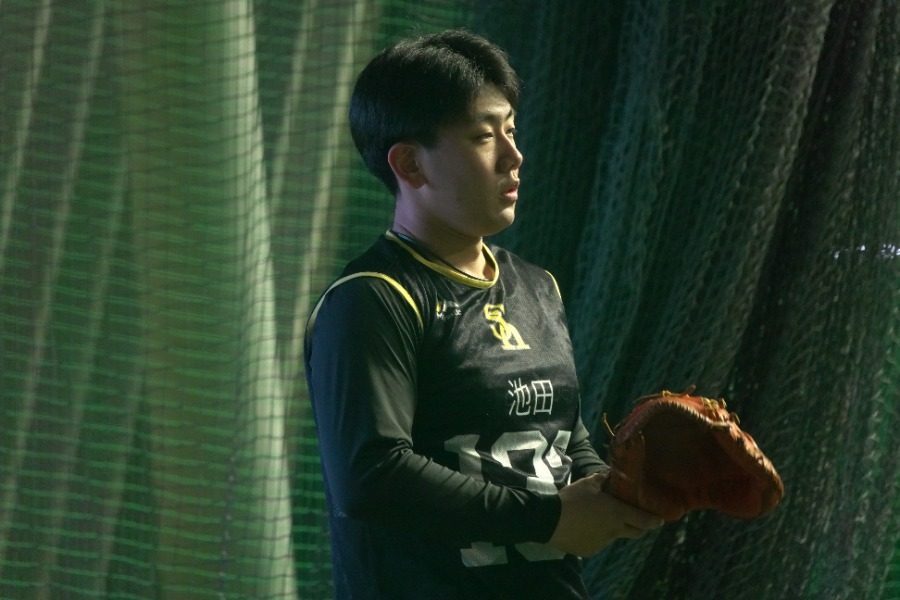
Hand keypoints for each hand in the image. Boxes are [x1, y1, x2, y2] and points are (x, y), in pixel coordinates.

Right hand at [548, 472, 663, 556]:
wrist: (549, 520)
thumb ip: (604, 479)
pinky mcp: (590, 550)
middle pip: (635, 533)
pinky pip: (598, 543)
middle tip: (635, 519)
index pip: (644, 521)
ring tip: (598, 519)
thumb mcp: (588, 483)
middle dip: (639, 527)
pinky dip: (596, 536)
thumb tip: (612, 473)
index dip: (655, 521)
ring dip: (613, 529)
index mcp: (617, 513)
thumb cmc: (572, 499)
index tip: (660, 520)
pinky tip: (584, 527)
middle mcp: (614, 531)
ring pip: (614, 536)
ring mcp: (602, 543)